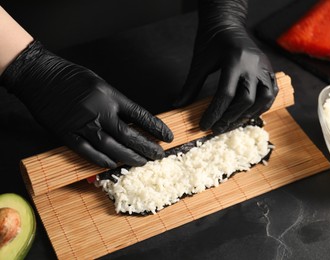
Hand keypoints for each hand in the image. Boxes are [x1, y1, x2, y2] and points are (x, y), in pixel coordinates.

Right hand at [1, 41, 172, 168]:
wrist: (40, 76)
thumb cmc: (72, 77)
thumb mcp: (101, 84)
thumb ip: (116, 103)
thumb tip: (133, 122)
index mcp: (110, 96)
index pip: (140, 116)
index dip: (156, 128)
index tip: (168, 137)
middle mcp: (99, 112)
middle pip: (129, 136)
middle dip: (147, 148)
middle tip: (158, 156)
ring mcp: (83, 125)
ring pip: (111, 148)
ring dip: (129, 158)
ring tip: (142, 163)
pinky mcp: (67, 135)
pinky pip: (88, 152)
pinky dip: (101, 161)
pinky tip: (113, 165)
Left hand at [175, 0, 277, 133]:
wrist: (227, 24)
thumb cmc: (211, 41)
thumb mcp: (199, 62)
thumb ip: (191, 86)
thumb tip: (178, 105)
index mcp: (234, 60)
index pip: (226, 94)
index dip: (215, 113)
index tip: (205, 125)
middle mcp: (253, 64)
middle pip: (246, 100)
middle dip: (230, 118)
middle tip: (217, 128)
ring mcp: (264, 67)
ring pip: (263, 99)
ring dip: (247, 115)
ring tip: (231, 123)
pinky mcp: (269, 69)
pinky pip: (272, 92)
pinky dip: (261, 106)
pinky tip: (248, 113)